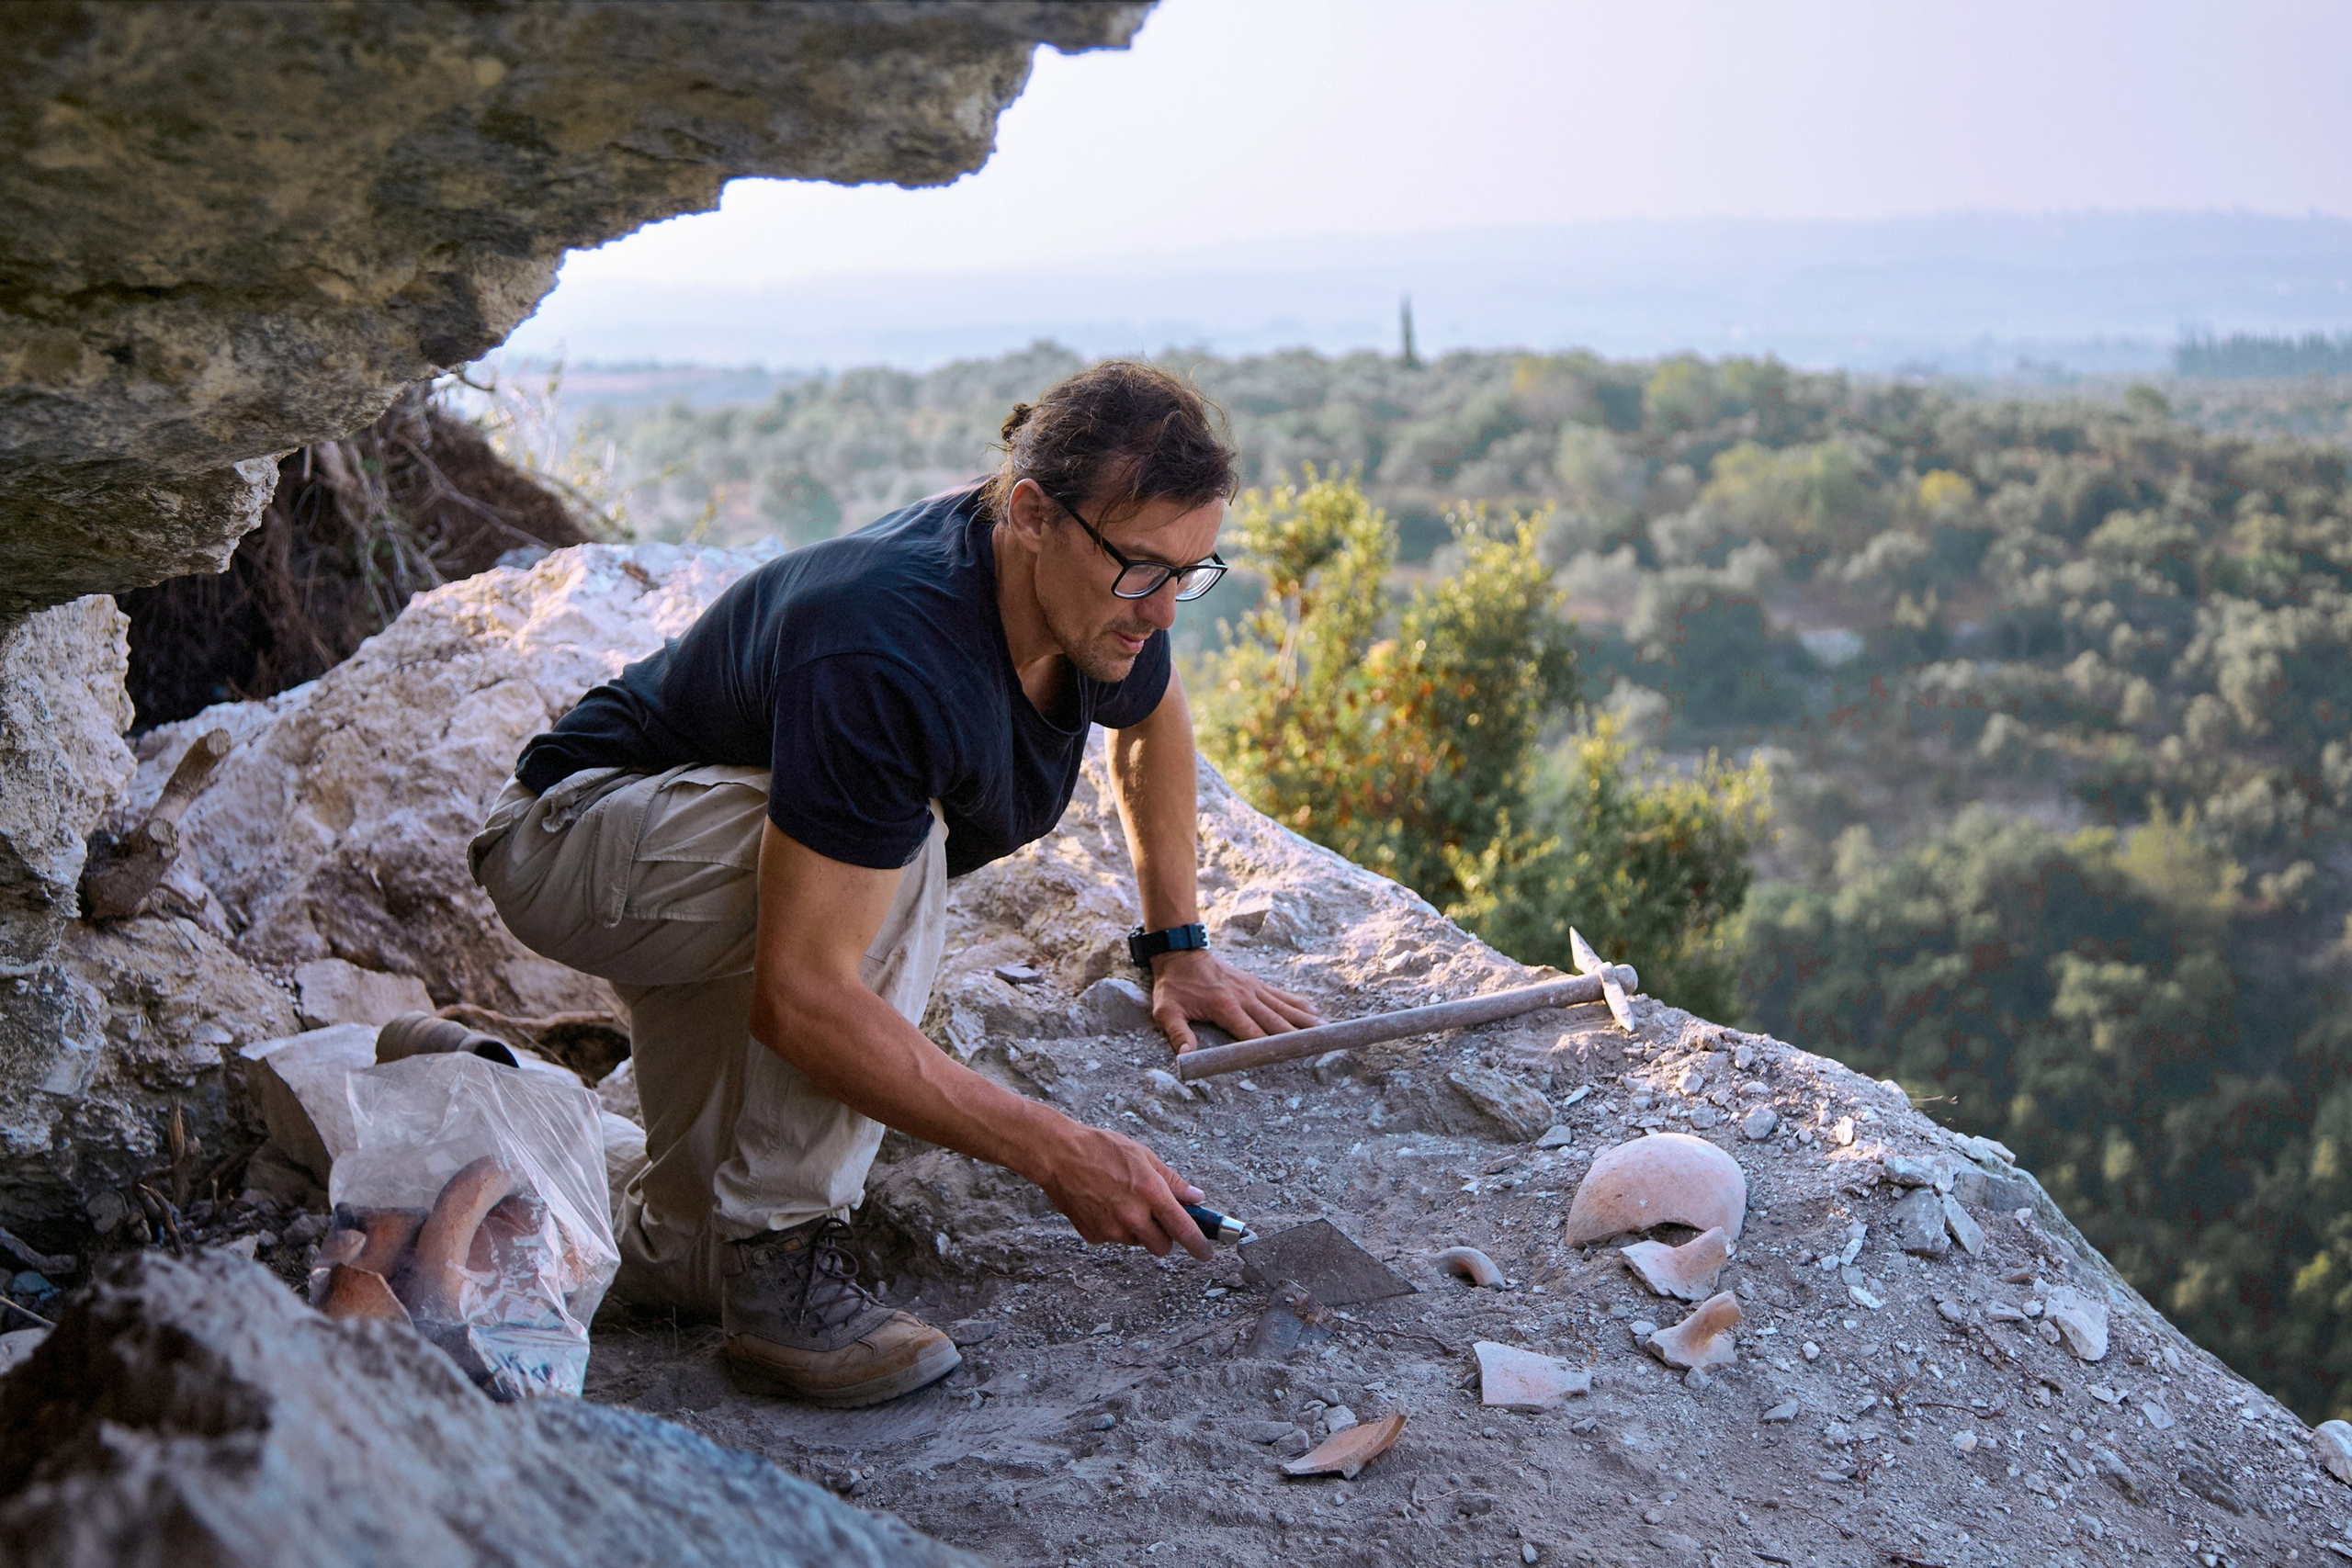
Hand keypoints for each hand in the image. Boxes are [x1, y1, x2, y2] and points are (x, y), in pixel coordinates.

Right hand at [1031, 1120, 1212, 1259]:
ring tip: (1122, 1200)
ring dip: (1137, 1230)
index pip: (1183, 1229)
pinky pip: (1114, 1238)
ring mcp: (1112, 1229)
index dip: (1198, 1244)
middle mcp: (1133, 1216)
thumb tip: (1195, 1197)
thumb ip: (1172, 1181)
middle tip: (1157, 1217)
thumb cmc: (1100, 1149)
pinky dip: (1114, 1227)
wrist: (1059, 1155)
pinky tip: (1104, 1204)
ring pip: (1136, 1241)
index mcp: (1150, 1194)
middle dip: (1164, 1237)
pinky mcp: (1094, 1236)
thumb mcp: (1144, 1156)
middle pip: (1162, 1247)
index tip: (1205, 1252)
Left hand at [1148, 949, 1321, 1053]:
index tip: (1286, 1058)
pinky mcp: (1255, 983)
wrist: (1181, 953)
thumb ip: (1178, 1033)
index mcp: (1224, 1007)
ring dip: (1304, 1020)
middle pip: (1275, 1021)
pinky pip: (1280, 994)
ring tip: (1325, 1030)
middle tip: (1318, 1047)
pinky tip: (1314, 1011)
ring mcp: (1252, 988)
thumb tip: (1187, 1056)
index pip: (1251, 1032)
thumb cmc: (1173, 986)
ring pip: (1283, 1007)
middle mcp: (1244, 997)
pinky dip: (1297, 1003)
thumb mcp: (1166, 1011)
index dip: (1268, 1047)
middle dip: (1296, 1036)